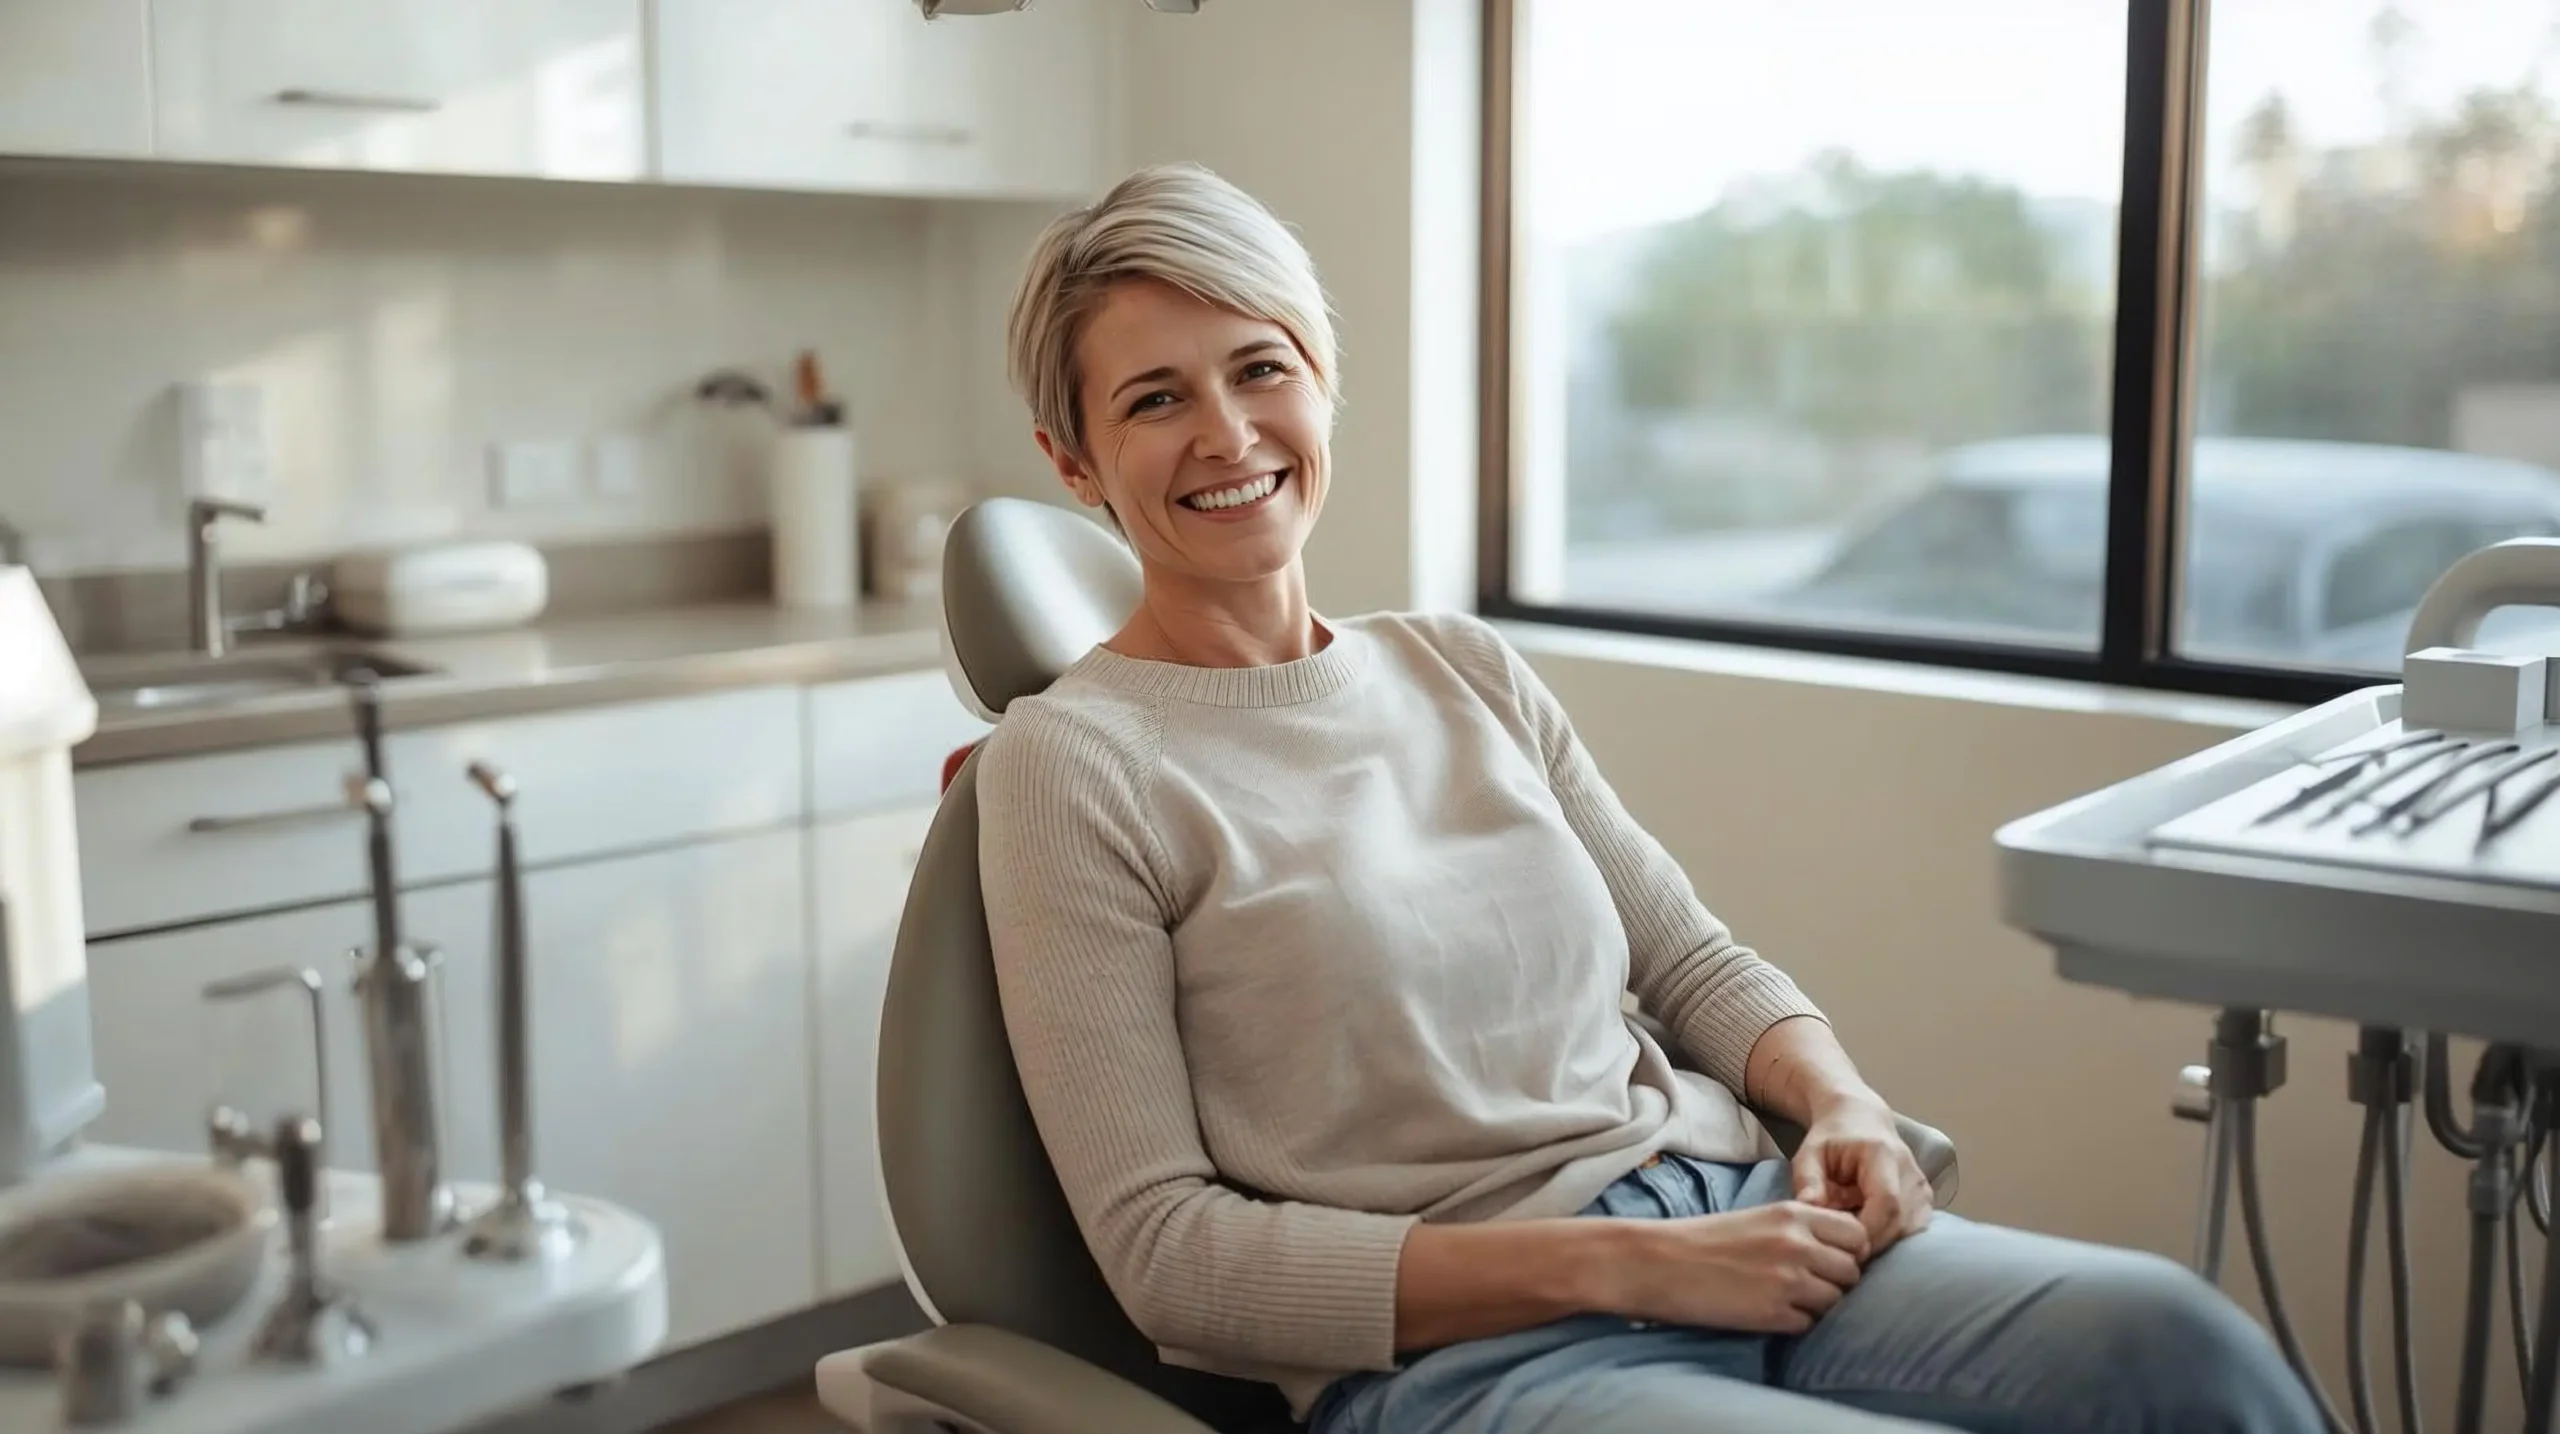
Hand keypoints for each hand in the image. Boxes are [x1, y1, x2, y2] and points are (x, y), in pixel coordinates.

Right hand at [1596, 1202, 1869, 1334]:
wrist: (1660, 1262)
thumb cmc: (1704, 1240)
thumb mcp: (1759, 1218)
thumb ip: (1801, 1230)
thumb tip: (1841, 1254)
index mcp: (1794, 1214)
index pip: (1858, 1235)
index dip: (1850, 1251)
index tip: (1830, 1259)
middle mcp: (1797, 1244)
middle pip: (1852, 1271)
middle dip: (1836, 1282)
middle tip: (1807, 1285)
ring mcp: (1787, 1280)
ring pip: (1835, 1302)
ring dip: (1816, 1305)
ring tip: (1784, 1299)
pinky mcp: (1772, 1313)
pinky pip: (1808, 1325)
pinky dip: (1793, 1323)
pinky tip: (1767, 1311)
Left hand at [1790, 1100, 1933, 1256]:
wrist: (1860, 1119)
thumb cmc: (1831, 1139)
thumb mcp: (1809, 1154)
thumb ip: (1807, 1182)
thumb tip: (1809, 1212)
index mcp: (1882, 1153)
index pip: (1886, 1203)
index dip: (1864, 1231)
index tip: (1838, 1243)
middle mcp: (1910, 1170)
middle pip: (1898, 1223)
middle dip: (1867, 1242)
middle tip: (1838, 1244)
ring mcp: (1922, 1187)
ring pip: (1906, 1232)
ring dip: (1877, 1241)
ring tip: (1850, 1230)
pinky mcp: (1926, 1200)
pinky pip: (1910, 1231)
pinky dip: (1888, 1237)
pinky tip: (1866, 1227)